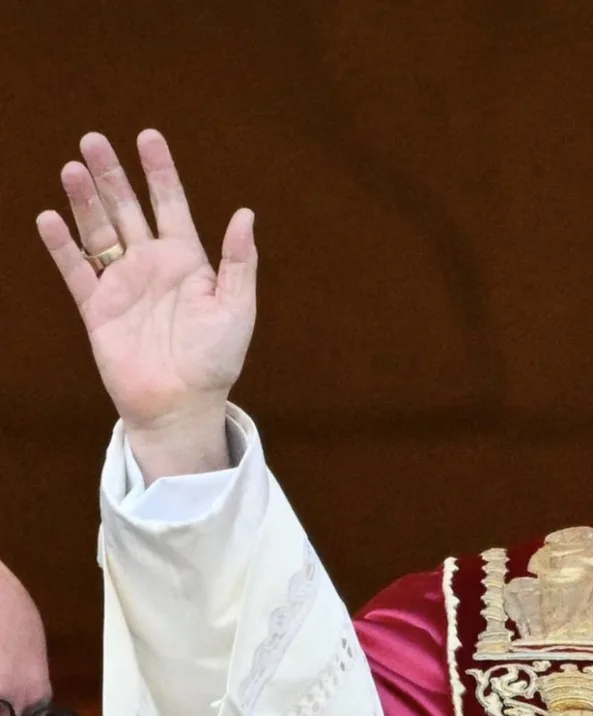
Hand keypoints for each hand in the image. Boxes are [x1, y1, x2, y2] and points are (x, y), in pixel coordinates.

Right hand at [36, 130, 255, 478]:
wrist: (182, 403)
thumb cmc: (216, 358)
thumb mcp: (237, 307)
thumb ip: (239, 261)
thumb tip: (245, 214)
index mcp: (188, 260)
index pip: (171, 204)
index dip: (159, 171)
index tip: (148, 137)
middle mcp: (152, 265)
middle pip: (127, 208)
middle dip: (111, 175)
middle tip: (93, 138)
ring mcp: (122, 284)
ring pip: (99, 231)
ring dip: (84, 201)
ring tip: (72, 167)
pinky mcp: (97, 308)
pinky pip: (76, 271)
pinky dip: (62, 246)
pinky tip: (50, 218)